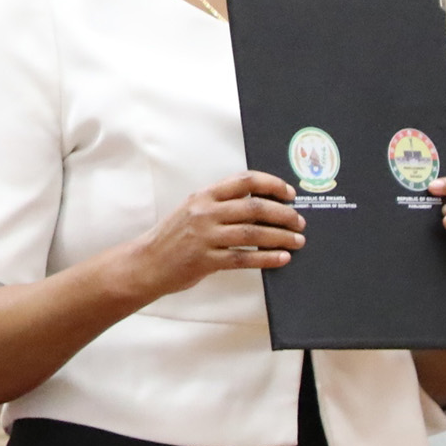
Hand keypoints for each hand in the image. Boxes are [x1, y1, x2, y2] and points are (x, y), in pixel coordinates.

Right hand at [123, 170, 304, 300]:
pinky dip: (266, 258)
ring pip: (253, 232)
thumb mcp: (192, 211)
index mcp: (204, 196)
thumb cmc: (173, 238)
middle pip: (254, 207)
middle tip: (299, 221)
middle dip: (283, 214)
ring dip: (281, 237)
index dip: (272, 184)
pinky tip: (281, 258)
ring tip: (298, 241)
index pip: (244, 181)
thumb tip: (260, 204)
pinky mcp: (206, 260)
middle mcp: (205, 213)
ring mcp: (205, 237)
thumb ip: (220, 204)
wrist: (146, 264)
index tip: (289, 193)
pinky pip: (244, 257)